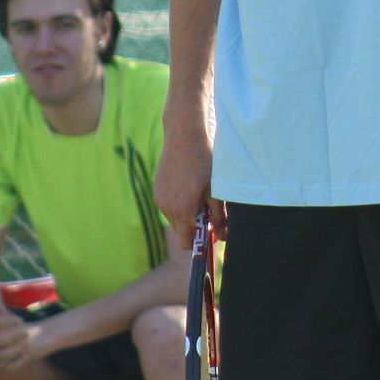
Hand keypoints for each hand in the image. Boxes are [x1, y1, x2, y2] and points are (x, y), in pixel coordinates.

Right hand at [155, 127, 215, 248]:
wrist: (184, 136)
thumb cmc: (205, 162)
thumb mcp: (216, 190)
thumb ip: (219, 216)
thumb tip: (223, 237)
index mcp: (182, 211)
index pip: (187, 243)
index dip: (199, 241)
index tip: (211, 230)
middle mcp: (167, 208)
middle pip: (181, 231)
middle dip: (194, 226)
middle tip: (208, 208)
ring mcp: (159, 198)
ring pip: (174, 218)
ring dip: (186, 213)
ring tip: (198, 192)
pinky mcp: (156, 189)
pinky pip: (168, 205)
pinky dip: (178, 203)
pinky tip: (187, 184)